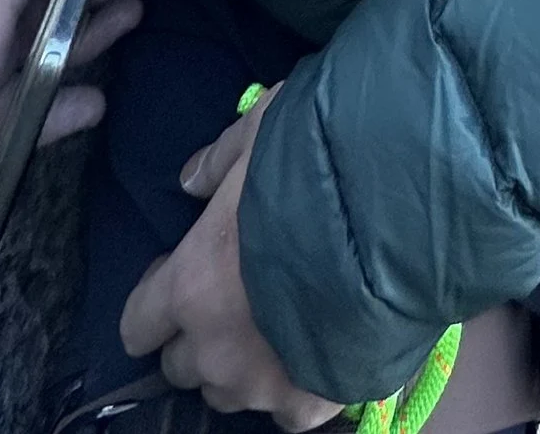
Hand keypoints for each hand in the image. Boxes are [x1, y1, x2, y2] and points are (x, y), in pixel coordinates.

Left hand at [121, 87, 341, 425]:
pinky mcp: (310, 405)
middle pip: (181, 366)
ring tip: (277, 327)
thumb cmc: (321, 167)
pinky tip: (314, 354)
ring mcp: (262, 385)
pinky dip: (293, 388)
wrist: (402, 220)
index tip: (177, 276)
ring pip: (227, 392)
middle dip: (198, 334)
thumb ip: (219, 160)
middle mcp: (215, 349)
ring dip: (240, 365)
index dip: (153, 301)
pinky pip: (284, 414)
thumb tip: (189, 181)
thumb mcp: (261, 134)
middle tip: (233, 298)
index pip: (137, 325)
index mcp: (189, 287)